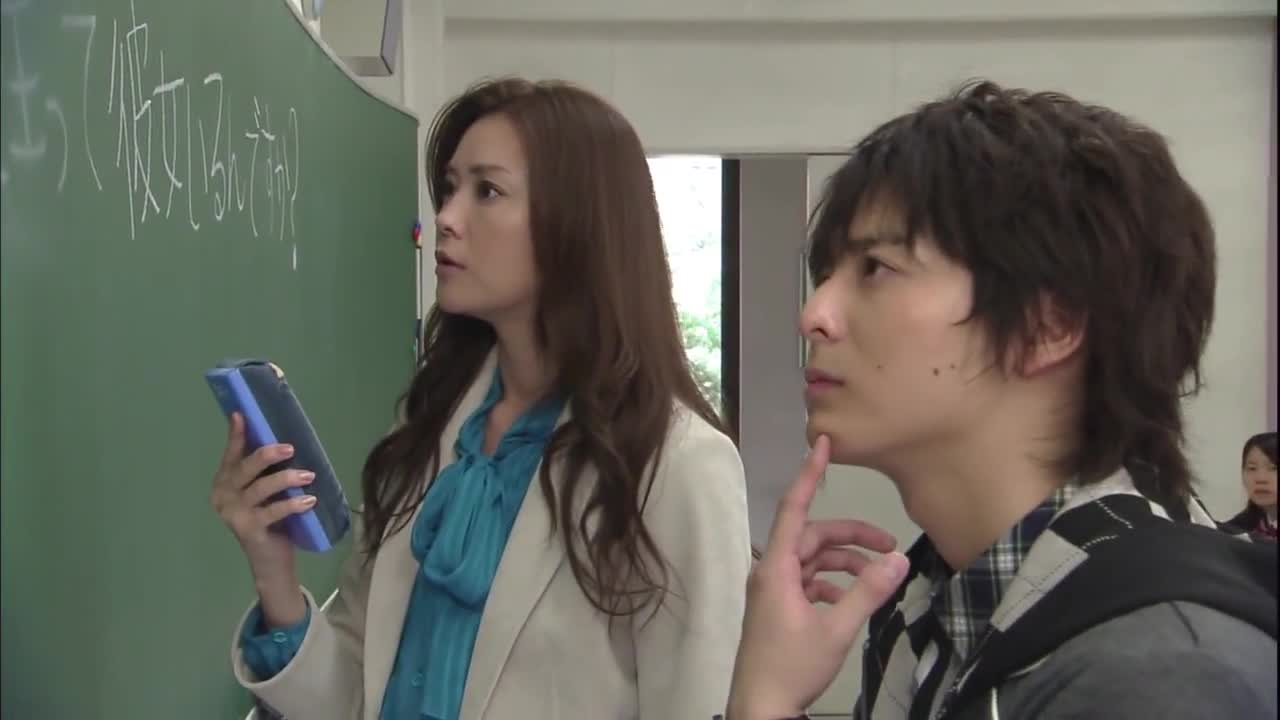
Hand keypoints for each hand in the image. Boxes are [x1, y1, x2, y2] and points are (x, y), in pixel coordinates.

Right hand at [210, 413, 313, 621]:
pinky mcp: (248, 530)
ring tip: (308, 476)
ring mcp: (233, 514)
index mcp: (224, 482)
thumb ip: (266, 471)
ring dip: (286, 479)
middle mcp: (223, 496)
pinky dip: (291, 504)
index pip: (231, 454)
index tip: (241, 414)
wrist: (270, 560)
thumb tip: (283, 441)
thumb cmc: (272, 519)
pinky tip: (309, 501)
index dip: (236, 435)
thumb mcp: (267, 492)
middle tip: (290, 448)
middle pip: (244, 468)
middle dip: (266, 455)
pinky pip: (271, 512)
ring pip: (260, 489)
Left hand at [727, 435, 909, 719]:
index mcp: (775, 568)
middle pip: (812, 537)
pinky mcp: (776, 609)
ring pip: (811, 561)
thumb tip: (898, 560)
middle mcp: (769, 572)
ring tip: (879, 577)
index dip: (810, 474)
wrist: (760, 709)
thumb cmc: (790, 668)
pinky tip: (850, 600)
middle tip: (890, 545)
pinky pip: (806, 582)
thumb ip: (868, 592)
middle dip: (851, 537)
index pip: (794, 508)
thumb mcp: (836, 630)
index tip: (822, 444)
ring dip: (844, 564)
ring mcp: (771, 591)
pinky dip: (831, 584)